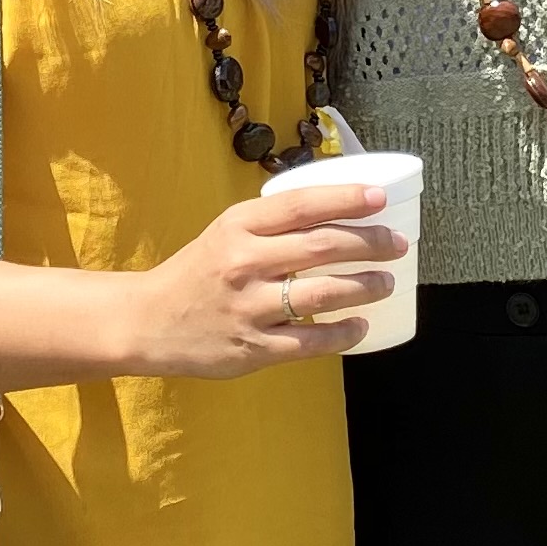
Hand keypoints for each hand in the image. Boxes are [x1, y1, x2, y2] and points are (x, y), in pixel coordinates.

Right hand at [120, 183, 403, 378]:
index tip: (378, 197)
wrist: (149, 320)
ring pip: (322, 294)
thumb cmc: (197, 272)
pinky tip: (361, 325)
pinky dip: (343, 333)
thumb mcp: (225, 234)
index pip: (299, 205)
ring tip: (386, 281)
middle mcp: (243, 263)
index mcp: (236, 227)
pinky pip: (311, 342)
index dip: (343, 199)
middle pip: (320, 247)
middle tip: (397, 244)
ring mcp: (250, 307)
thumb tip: (334, 214)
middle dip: (368, 243)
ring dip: (364, 286)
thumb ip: (270, 227)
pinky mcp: (254, 347)